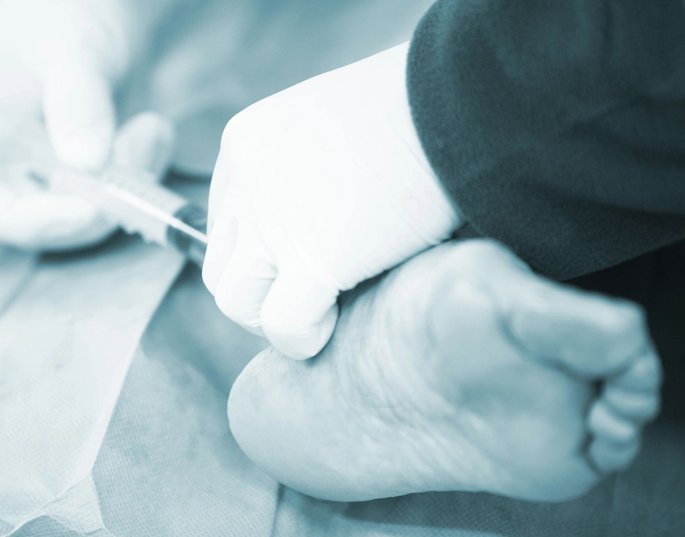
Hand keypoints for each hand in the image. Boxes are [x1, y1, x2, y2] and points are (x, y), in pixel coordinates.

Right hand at [0, 0, 175, 249]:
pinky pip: (109, 202)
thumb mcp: (74, 44)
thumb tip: (87, 163)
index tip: (90, 211)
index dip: (29, 223)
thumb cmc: (67, 9)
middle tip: (140, 151)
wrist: (99, 5)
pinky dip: (140, 178)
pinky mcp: (78, 178)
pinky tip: (154, 129)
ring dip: (126, 188)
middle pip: (32, 223)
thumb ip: (78, 99)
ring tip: (152, 127)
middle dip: (94, 205)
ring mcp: (38, 173)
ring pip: (79, 218)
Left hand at [204, 41, 461, 358]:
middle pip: (221, 267)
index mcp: (248, 143)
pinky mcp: (313, 256)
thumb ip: (307, 170)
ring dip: (277, 318)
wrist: (463, 100)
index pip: (226, 225)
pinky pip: (283, 327)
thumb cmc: (419, 111)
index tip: (302, 258)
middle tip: (310, 292)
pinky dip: (307, 338)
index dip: (262, 254)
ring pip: (237, 302)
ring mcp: (273, 218)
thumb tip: (316, 224)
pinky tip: (340, 319)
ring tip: (326, 306)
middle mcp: (246, 179)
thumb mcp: (337, 127)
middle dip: (261, 292)